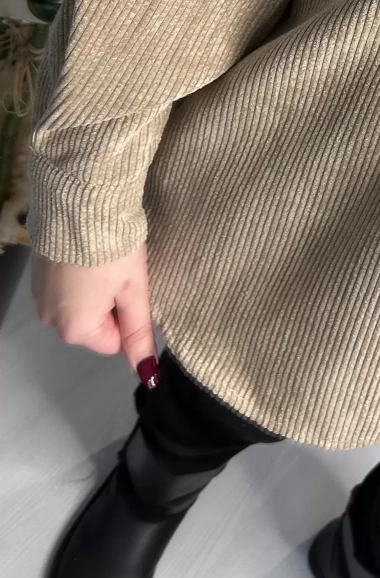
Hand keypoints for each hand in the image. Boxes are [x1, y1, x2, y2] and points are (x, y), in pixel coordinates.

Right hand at [31, 240, 160, 388]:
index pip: (112, 342)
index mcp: (76, 329)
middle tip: (119, 271)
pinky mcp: (36, 273)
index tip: (132, 288)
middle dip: (110, 302)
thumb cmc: (113, 250)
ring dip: (94, 288)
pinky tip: (86, 252)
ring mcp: (39, 296)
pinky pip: (64, 286)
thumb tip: (145, 374)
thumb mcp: (134, 290)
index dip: (128, 316)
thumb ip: (139, 333)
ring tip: (103, 259)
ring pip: (79, 304)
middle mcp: (51, 320)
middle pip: (93, 324)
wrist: (79, 203)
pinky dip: (78, 274)